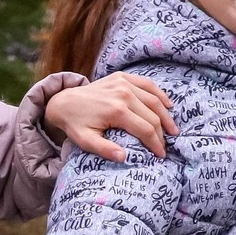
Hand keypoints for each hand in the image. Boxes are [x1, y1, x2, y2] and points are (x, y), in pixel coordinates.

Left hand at [44, 73, 176, 160]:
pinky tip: (167, 105)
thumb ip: (104, 149)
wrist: (63, 102)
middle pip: (153, 115)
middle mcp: (123, 94)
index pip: (145, 129)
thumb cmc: (75, 124)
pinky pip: (147, 84)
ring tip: (172, 129)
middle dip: (162, 132)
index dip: (155, 143)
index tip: (160, 155)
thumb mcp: (85, 140)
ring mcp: (124, 83)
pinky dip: (160, 94)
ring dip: (166, 115)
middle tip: (167, 145)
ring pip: (154, 100)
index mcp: (116, 111)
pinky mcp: (122, 77)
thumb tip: (123, 157)